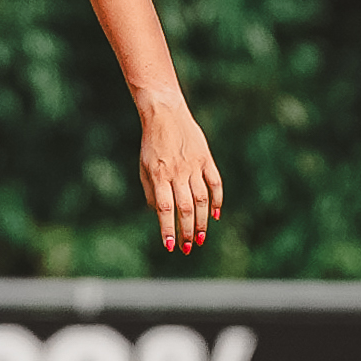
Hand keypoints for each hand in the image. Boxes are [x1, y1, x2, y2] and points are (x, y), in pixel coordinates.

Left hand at [137, 99, 223, 255]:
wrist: (165, 113)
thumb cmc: (151, 144)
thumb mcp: (144, 167)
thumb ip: (151, 191)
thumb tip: (158, 214)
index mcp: (159, 175)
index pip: (165, 208)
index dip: (168, 229)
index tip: (171, 246)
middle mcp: (177, 172)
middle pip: (185, 208)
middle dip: (187, 231)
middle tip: (188, 247)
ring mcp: (194, 166)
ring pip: (202, 199)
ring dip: (202, 221)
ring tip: (201, 238)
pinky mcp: (206, 159)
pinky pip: (215, 183)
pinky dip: (217, 200)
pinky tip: (215, 215)